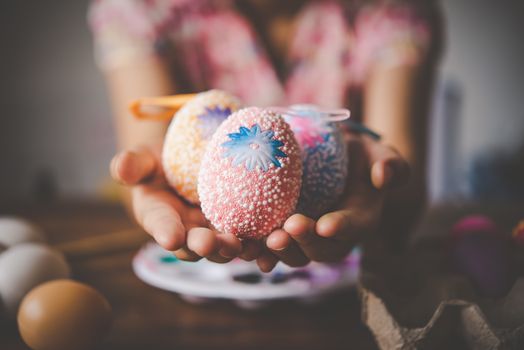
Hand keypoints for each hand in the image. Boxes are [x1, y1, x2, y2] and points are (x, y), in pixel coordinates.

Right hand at [110, 146, 261, 261]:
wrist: (190, 164)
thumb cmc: (161, 163)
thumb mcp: (145, 159)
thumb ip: (132, 164)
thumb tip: (120, 168)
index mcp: (160, 218)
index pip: (161, 225)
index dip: (165, 231)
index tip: (171, 236)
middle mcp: (186, 232)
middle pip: (195, 245)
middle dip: (203, 246)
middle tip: (211, 242)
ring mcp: (213, 232)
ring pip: (224, 248)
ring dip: (233, 249)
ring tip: (244, 246)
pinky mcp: (238, 228)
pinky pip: (249, 239)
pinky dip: (259, 244)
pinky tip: (270, 242)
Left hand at [256, 133, 409, 271]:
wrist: (334, 161)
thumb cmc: (359, 157)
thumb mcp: (379, 154)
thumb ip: (391, 164)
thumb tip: (384, 175)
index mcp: (361, 219)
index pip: (355, 227)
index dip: (342, 228)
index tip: (327, 224)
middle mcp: (334, 236)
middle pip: (322, 250)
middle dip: (306, 242)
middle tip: (290, 227)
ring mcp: (309, 239)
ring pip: (296, 255)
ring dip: (282, 251)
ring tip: (268, 240)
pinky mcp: (286, 235)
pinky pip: (274, 249)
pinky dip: (261, 252)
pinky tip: (247, 250)